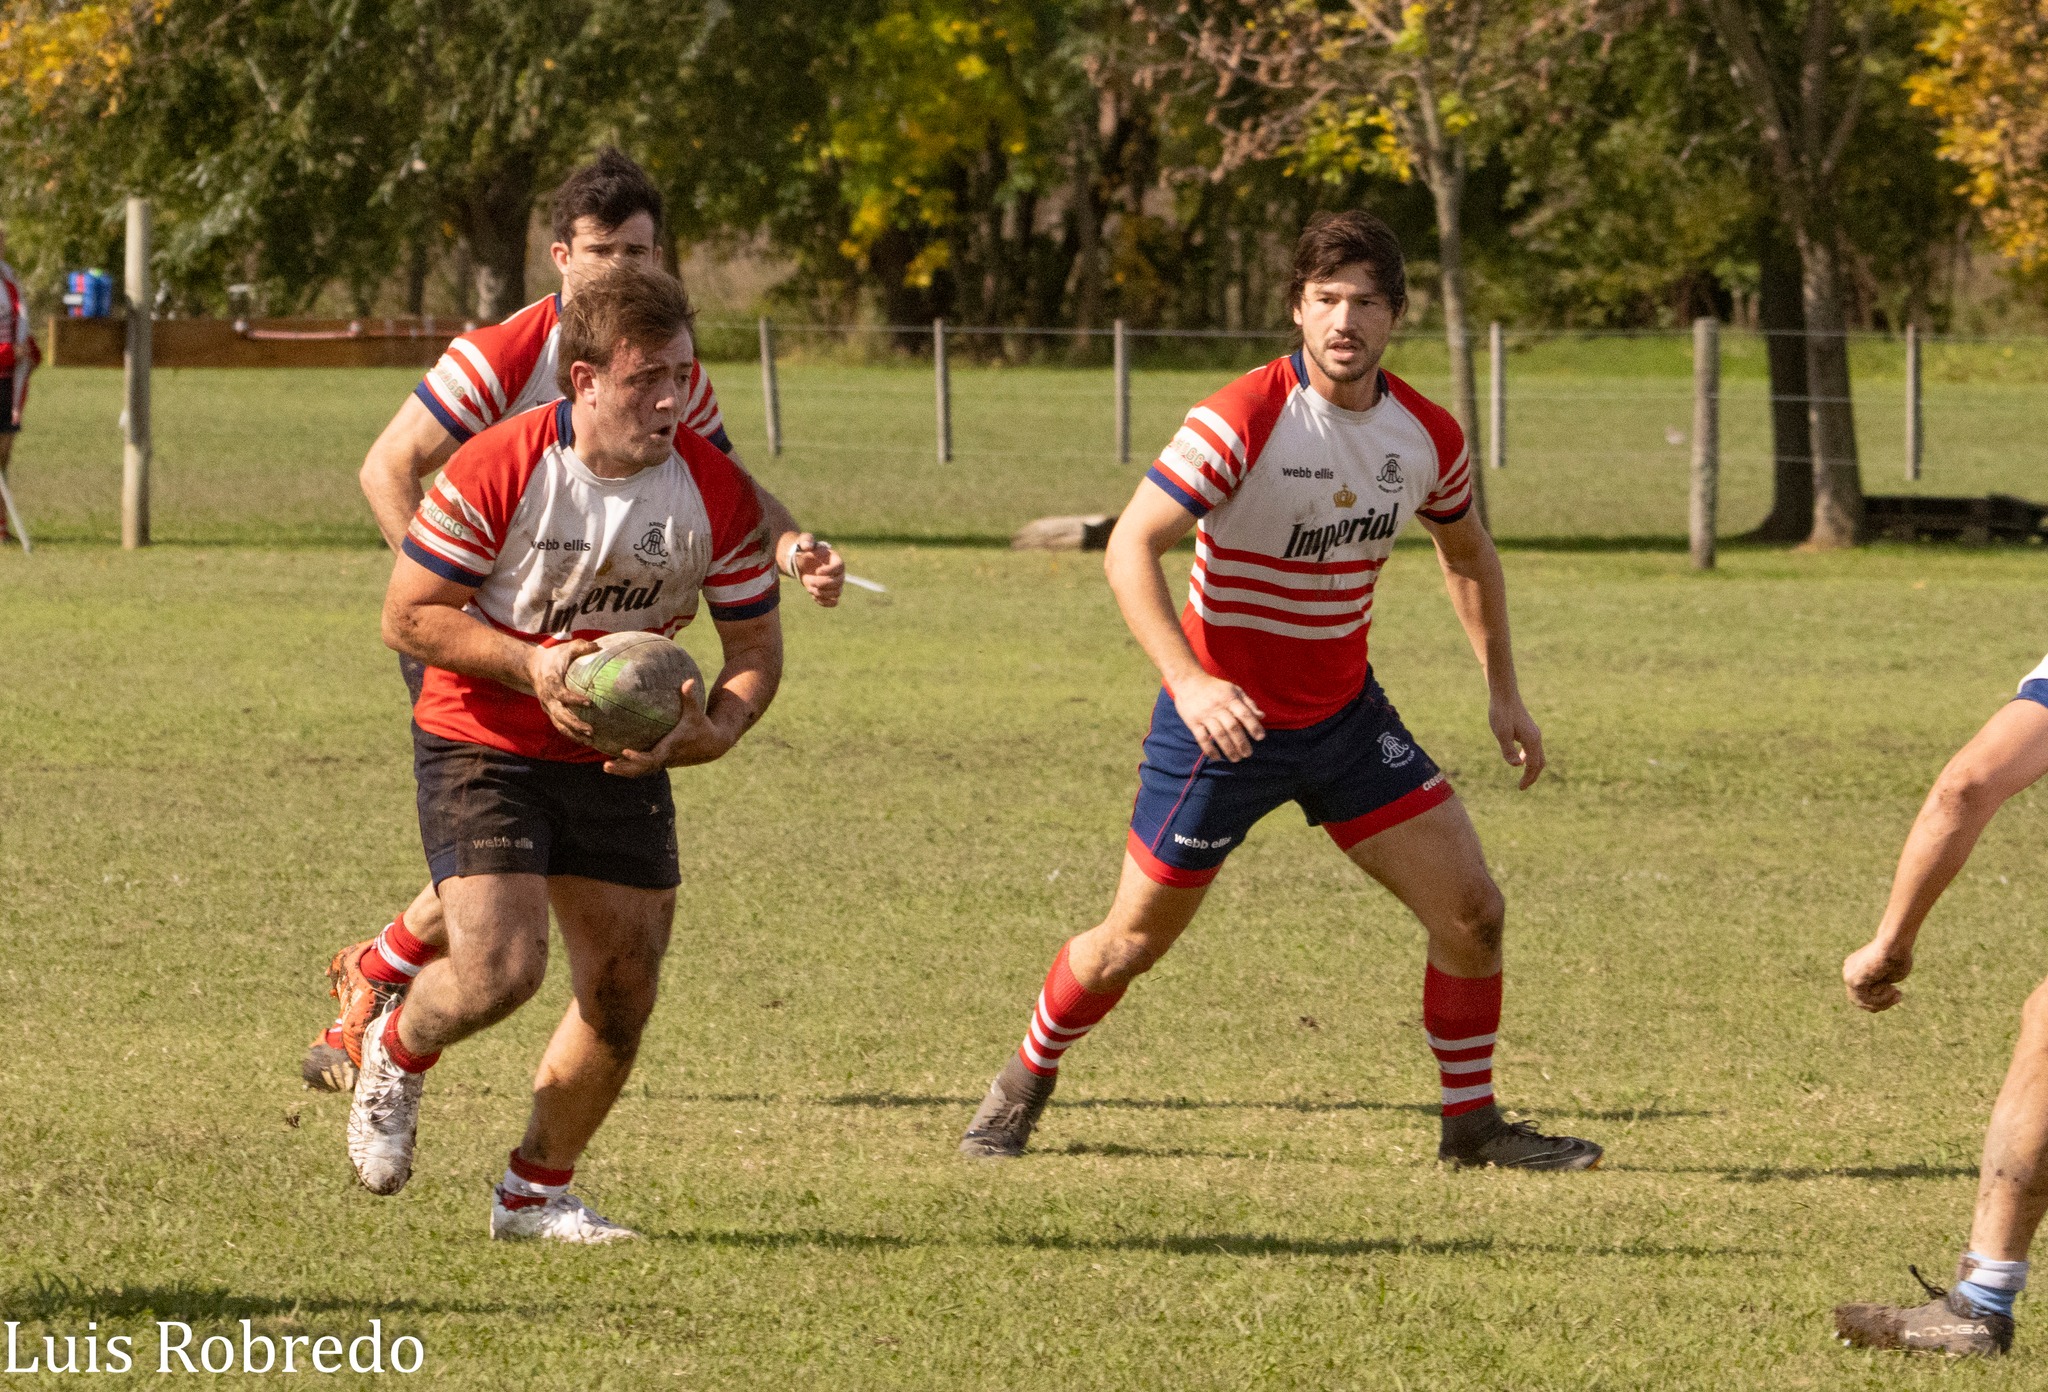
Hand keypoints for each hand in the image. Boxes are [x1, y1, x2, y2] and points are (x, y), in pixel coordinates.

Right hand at [525, 640, 597, 742]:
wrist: (532, 667)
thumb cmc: (553, 657)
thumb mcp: (566, 648)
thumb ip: (581, 647)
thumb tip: (597, 647)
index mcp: (551, 683)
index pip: (561, 694)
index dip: (574, 700)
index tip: (589, 703)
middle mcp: (548, 698)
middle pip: (560, 715)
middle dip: (575, 724)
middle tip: (591, 730)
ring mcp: (548, 707)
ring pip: (559, 725)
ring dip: (574, 734)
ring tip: (590, 740)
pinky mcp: (551, 712)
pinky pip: (560, 726)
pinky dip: (571, 734)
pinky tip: (586, 740)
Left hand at [604, 679, 732, 775]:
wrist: (712, 745)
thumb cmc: (702, 726)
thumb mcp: (696, 712)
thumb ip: (690, 698)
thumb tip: (689, 680)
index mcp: (671, 747)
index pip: (653, 757)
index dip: (639, 757)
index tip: (625, 752)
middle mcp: (665, 758)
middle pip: (642, 769)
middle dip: (624, 769)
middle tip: (605, 765)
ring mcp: (663, 762)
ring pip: (641, 771)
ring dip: (624, 770)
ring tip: (605, 766)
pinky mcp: (662, 762)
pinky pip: (643, 768)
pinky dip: (630, 767)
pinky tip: (616, 762)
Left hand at [785, 533, 844, 607]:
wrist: (802, 564)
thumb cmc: (805, 551)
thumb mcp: (804, 542)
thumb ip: (806, 540)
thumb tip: (808, 546)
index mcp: (836, 559)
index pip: (840, 567)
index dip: (830, 571)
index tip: (817, 571)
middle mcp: (839, 573)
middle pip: (839, 582)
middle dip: (823, 584)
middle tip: (809, 581)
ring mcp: (836, 584)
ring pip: (836, 593)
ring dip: (822, 593)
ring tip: (809, 588)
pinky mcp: (830, 593)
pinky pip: (833, 602)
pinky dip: (824, 602)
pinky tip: (813, 595)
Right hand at [1173, 673, 1264, 762]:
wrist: (1188, 681)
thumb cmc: (1215, 688)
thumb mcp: (1234, 690)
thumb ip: (1248, 703)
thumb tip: (1262, 716)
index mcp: (1229, 698)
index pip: (1244, 714)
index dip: (1254, 726)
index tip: (1260, 738)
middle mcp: (1217, 707)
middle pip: (1232, 727)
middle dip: (1242, 743)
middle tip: (1248, 754)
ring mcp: (1204, 715)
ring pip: (1218, 734)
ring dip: (1228, 749)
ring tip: (1236, 759)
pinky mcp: (1192, 721)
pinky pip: (1201, 738)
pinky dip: (1209, 749)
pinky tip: (1217, 757)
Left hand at [1490, 693, 1544, 789]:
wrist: (1504, 695)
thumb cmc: (1501, 713)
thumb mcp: (1501, 733)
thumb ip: (1508, 750)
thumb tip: (1518, 766)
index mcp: (1532, 740)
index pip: (1533, 765)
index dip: (1528, 778)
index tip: (1520, 788)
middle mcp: (1536, 737)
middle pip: (1540, 762)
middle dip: (1532, 776)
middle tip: (1522, 787)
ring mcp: (1534, 733)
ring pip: (1538, 755)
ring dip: (1532, 768)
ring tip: (1523, 777)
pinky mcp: (1529, 730)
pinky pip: (1534, 749)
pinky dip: (1530, 758)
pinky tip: (1521, 760)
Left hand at [1843, 938, 1912, 1011]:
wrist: (1894, 944)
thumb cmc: (1897, 956)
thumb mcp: (1890, 975)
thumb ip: (1881, 985)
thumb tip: (1875, 993)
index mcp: (1856, 969)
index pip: (1863, 993)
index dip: (1881, 999)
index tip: (1898, 992)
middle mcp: (1849, 972)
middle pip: (1861, 1000)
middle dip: (1882, 1003)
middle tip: (1898, 995)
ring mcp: (1850, 977)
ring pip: (1863, 1002)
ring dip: (1884, 1002)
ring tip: (1897, 992)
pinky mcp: (1854, 981)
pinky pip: (1867, 1000)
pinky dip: (1882, 999)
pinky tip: (1892, 989)